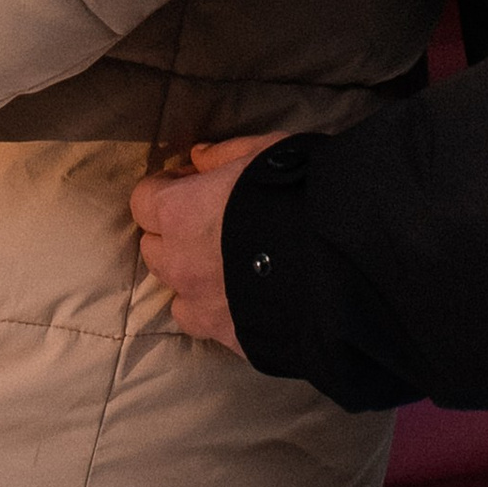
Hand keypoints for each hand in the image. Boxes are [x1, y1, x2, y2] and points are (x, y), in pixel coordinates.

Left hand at [131, 134, 283, 352]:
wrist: (344, 261)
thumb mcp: (264, 152)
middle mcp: (178, 261)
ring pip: (174, 288)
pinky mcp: (227, 334)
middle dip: (173, 233)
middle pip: (154, 246)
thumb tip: (198, 158)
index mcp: (178, 212)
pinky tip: (239, 298)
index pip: (143, 201)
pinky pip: (203, 323)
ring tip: (225, 265)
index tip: (190, 185)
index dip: (166, 189)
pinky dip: (212, 310)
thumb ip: (223, 155)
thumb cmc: (300, 193)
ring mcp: (200, 303)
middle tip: (210, 223)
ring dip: (190, 274)